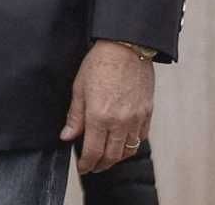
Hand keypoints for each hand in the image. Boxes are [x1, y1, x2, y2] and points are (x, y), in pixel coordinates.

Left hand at [59, 40, 153, 174]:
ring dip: (116, 158)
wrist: (127, 47)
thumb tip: (66, 136)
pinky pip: (141, 137)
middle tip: (93, 166)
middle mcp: (120, 121)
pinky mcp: (147, 113)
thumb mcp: (79, 88)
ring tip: (107, 158)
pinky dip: (132, 145)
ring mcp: (136, 118)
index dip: (87, 164)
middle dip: (100, 165)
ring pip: (128, 150)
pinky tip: (123, 143)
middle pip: (111, 156)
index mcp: (99, 116)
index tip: (82, 167)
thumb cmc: (100, 63)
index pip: (93, 151)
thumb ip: (74, 116)